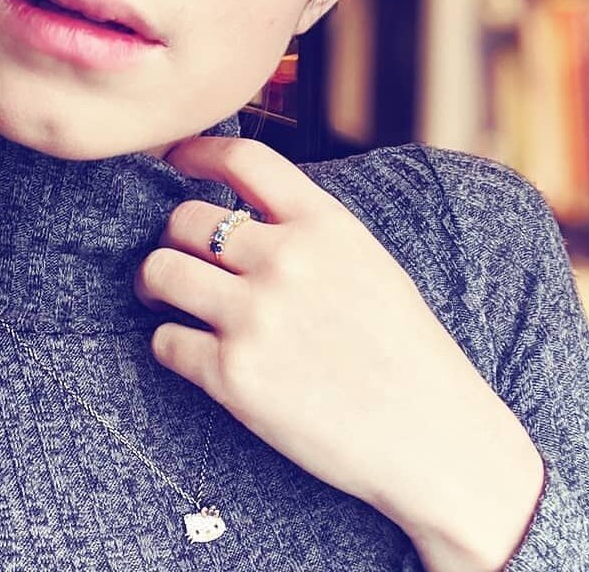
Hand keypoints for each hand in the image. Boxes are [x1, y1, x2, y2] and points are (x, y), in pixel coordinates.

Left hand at [134, 136, 543, 570]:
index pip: (244, 159)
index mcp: (324, 225)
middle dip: (171, 234)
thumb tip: (241, 215)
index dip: (197, 150)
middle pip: (184, 218)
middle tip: (177, 255)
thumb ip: (308, 230)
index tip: (173, 157)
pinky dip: (168, 343)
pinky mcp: (233, 377)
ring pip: (160, 271)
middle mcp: (285, 261)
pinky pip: (164, 341)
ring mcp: (255, 318)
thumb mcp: (368, 261)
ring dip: (154, 282)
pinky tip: (190, 351)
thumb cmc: (407, 352)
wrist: (434, 438)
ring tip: (163, 295)